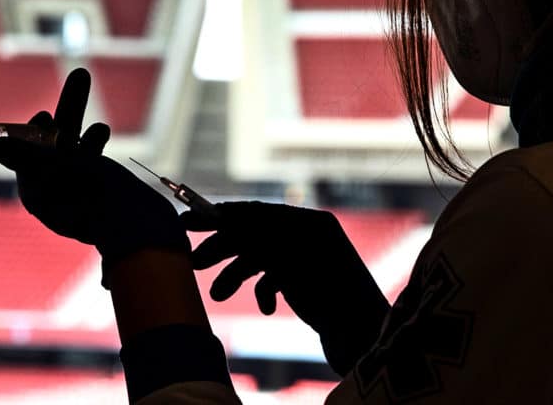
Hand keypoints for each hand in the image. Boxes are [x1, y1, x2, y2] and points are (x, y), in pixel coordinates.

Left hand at [0, 68, 189, 287]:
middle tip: (81, 77)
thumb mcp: (59, 171)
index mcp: (38, 195)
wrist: (143, 229)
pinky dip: (96, 142)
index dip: (36, 132)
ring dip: (83, 123)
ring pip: (78, 148)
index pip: (28, 155)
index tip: (45, 116)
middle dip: (67, 112)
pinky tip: (104, 131)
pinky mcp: (106, 191)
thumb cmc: (98, 199)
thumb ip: (27, 155)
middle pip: (55, 144)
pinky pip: (95, 160)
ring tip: (98, 114)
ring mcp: (83, 193)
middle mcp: (57, 195)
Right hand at [179, 201, 390, 374]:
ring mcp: (309, 262)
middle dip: (224, 249)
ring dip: (237, 276)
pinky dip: (264, 292)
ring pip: (262, 261)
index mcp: (310, 222)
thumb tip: (222, 215)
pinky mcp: (308, 286)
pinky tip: (266, 308)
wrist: (365, 340)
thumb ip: (254, 236)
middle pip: (255, 235)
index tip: (186, 223)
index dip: (220, 217)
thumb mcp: (287, 261)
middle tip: (193, 263)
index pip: (256, 212)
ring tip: (217, 296)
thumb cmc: (330, 295)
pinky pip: (276, 281)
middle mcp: (310, 237)